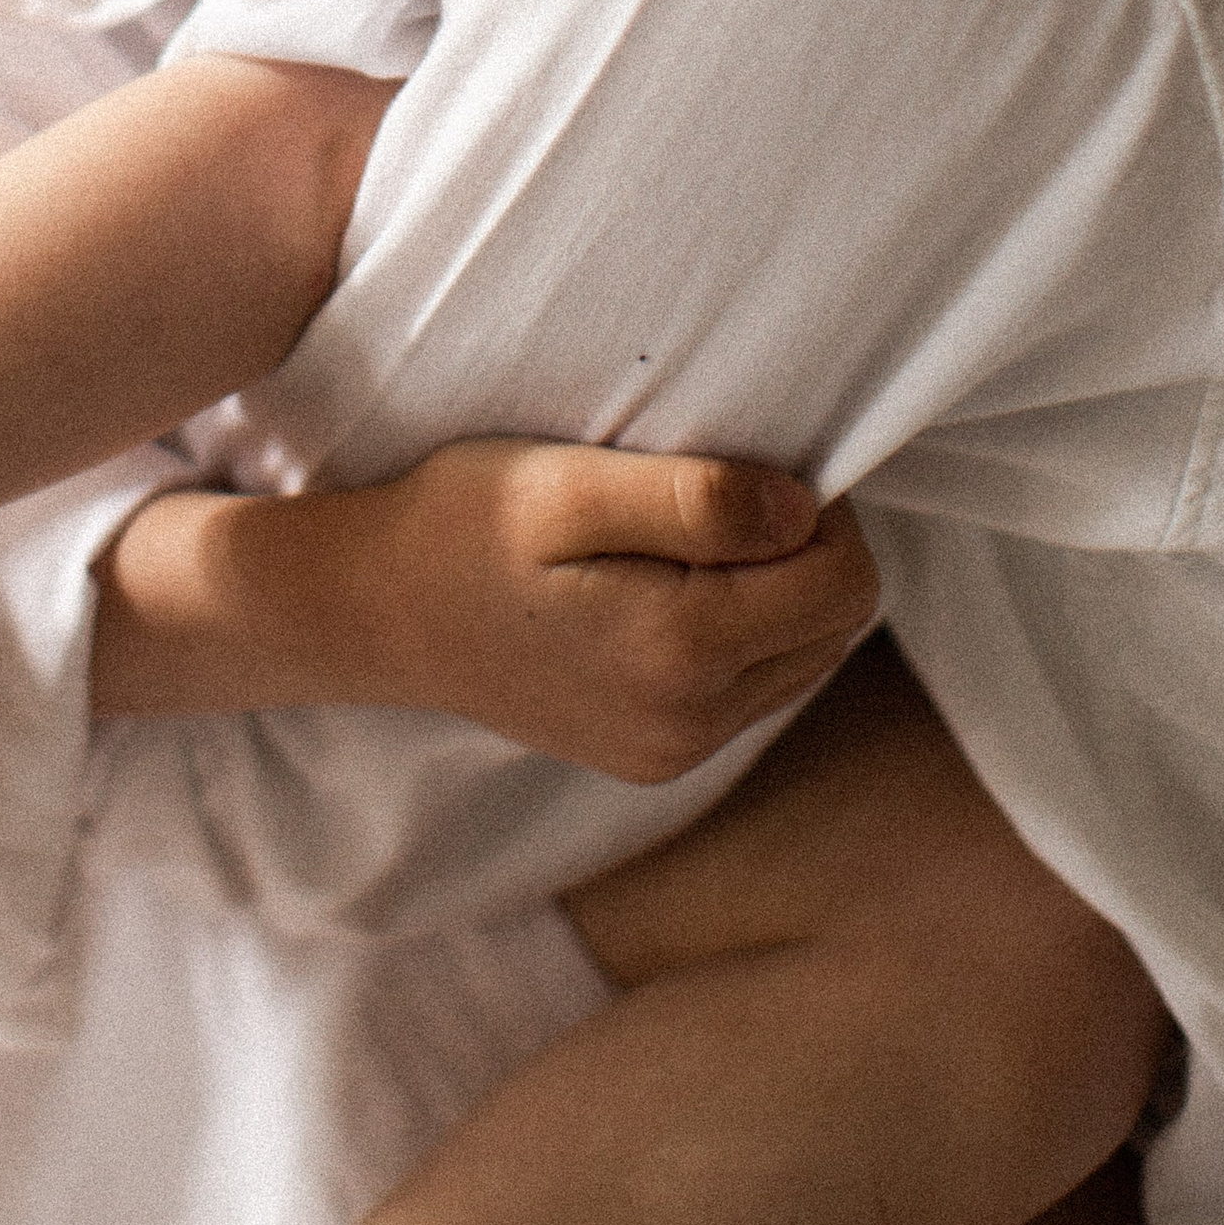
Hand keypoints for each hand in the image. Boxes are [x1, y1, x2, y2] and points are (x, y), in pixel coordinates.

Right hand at [96, 440, 878, 781]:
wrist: (378, 611)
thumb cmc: (465, 523)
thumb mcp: (566, 485)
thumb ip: (693, 497)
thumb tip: (805, 514)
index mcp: (680, 651)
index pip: (844, 582)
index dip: (819, 509)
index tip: (747, 466)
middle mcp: (690, 723)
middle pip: (835, 627)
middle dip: (803, 552)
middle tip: (712, 495)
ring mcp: (672, 751)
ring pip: (802, 660)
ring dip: (773, 593)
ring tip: (681, 540)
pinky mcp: (654, 758)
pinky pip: (753, 691)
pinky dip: (738, 631)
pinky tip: (666, 587)